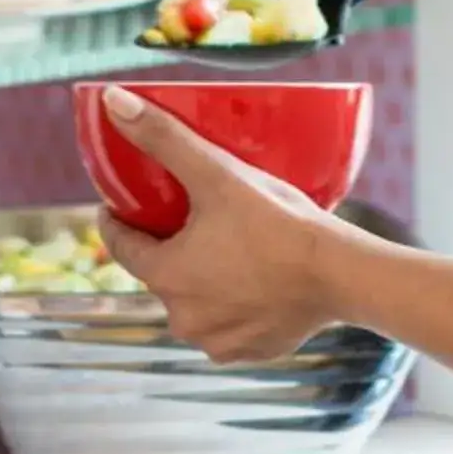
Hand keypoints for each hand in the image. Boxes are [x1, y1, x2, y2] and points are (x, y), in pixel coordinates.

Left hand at [96, 87, 361, 362]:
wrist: (340, 274)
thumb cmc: (278, 222)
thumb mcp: (216, 174)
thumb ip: (163, 138)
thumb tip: (112, 101)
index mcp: (166, 276)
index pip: (123, 247)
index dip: (118, 222)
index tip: (118, 206)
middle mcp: (183, 318)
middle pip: (162, 274)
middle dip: (170, 249)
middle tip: (190, 219)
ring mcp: (217, 341)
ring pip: (196, 303)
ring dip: (202, 281)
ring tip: (225, 249)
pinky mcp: (251, 353)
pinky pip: (230, 326)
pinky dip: (235, 306)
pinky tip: (252, 284)